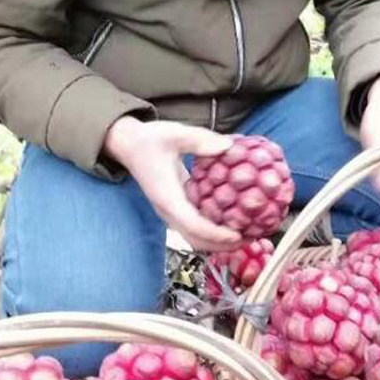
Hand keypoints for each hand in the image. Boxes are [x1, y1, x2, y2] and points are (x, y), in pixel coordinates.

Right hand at [103, 117, 243, 251]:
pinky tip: (234, 224)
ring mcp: (172, 214)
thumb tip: (228, 147)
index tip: (237, 235)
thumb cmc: (148, 140)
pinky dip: (215, 233)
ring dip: (220, 243)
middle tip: (251, 239)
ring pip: (196, 239)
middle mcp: (168, 212)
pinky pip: (196, 230)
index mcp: (167, 197)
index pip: (192, 224)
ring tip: (246, 236)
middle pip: (197, 241)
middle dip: (223, 245)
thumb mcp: (173, 133)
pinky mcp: (177, 211)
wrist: (128, 146)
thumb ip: (200, 140)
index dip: (215, 233)